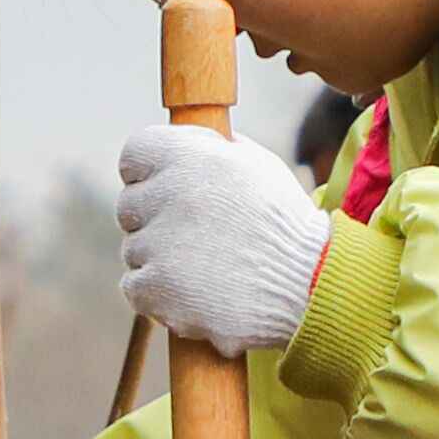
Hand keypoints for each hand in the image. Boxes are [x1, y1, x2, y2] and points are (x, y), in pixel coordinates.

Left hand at [111, 124, 331, 358]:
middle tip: (196, 239)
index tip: (164, 190)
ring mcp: (157, 243)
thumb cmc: (286, 225)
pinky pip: (134, 287)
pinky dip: (158, 296)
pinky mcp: (154, 287)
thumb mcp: (258, 165)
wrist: (309, 284)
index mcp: (188, 155)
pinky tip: (195, 293)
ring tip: (208, 270)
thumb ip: (214, 151)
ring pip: (134, 250)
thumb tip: (188, 142)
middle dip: (155, 221)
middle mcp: (167, 193)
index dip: (147, 174)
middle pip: (129, 207)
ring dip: (161, 261)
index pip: (134, 155)